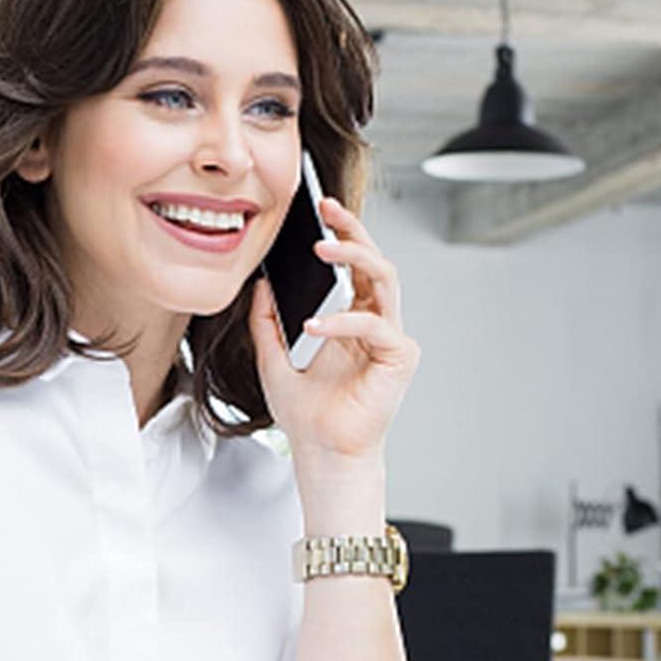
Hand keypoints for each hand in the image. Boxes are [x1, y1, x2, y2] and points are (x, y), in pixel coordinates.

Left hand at [248, 195, 420, 465]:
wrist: (320, 451)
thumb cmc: (306, 414)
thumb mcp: (271, 357)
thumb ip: (267, 320)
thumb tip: (260, 283)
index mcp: (352, 319)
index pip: (355, 265)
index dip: (343, 233)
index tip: (321, 209)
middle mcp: (376, 323)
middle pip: (376, 261)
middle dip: (355, 230)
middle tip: (329, 212)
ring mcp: (391, 339)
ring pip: (386, 279)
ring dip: (357, 256)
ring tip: (325, 248)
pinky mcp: (399, 358)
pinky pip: (376, 325)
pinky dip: (345, 321)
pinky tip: (315, 325)